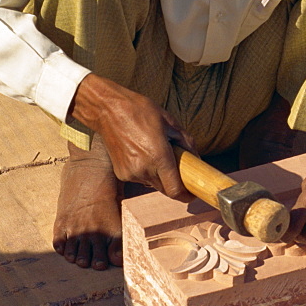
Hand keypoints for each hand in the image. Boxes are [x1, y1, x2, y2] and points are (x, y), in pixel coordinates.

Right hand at [68, 73, 195, 200]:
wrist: (108, 109)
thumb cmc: (141, 111)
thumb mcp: (169, 122)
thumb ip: (186, 142)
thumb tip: (197, 159)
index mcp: (158, 156)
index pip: (175, 190)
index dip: (187, 195)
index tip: (194, 193)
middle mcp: (144, 169)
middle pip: (166, 189)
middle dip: (175, 183)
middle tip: (180, 170)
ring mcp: (130, 173)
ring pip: (153, 184)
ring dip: (160, 176)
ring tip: (157, 154)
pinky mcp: (121, 174)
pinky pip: (141, 179)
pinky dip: (147, 172)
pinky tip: (143, 154)